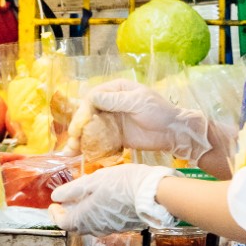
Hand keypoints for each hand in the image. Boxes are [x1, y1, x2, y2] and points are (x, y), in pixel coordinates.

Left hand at [51, 163, 177, 235]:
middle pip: (76, 226)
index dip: (55, 214)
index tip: (53, 204)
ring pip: (91, 226)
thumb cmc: (120, 183)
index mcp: (84, 218)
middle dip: (69, 215)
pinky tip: (104, 204)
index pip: (62, 222)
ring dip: (84, 216)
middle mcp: (96, 228)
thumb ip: (72, 190)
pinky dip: (98, 216)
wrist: (152, 193)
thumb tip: (56, 196)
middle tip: (67, 203)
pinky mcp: (124, 226)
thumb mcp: (93, 181)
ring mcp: (111, 228)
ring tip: (85, 202)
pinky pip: (105, 224)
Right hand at [66, 81, 210, 162]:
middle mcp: (111, 104)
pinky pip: (99, 141)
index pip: (93, 98)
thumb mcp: (139, 102)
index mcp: (116, 90)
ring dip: (79, 139)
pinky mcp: (115, 136)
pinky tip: (79, 155)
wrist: (175, 132)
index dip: (84, 110)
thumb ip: (115, 100)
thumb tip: (92, 98)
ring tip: (70, 151)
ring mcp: (112, 121)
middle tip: (73, 139)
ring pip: (90, 128)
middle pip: (87, 114)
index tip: (81, 123)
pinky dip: (89, 147)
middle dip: (78, 127)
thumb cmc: (160, 112)